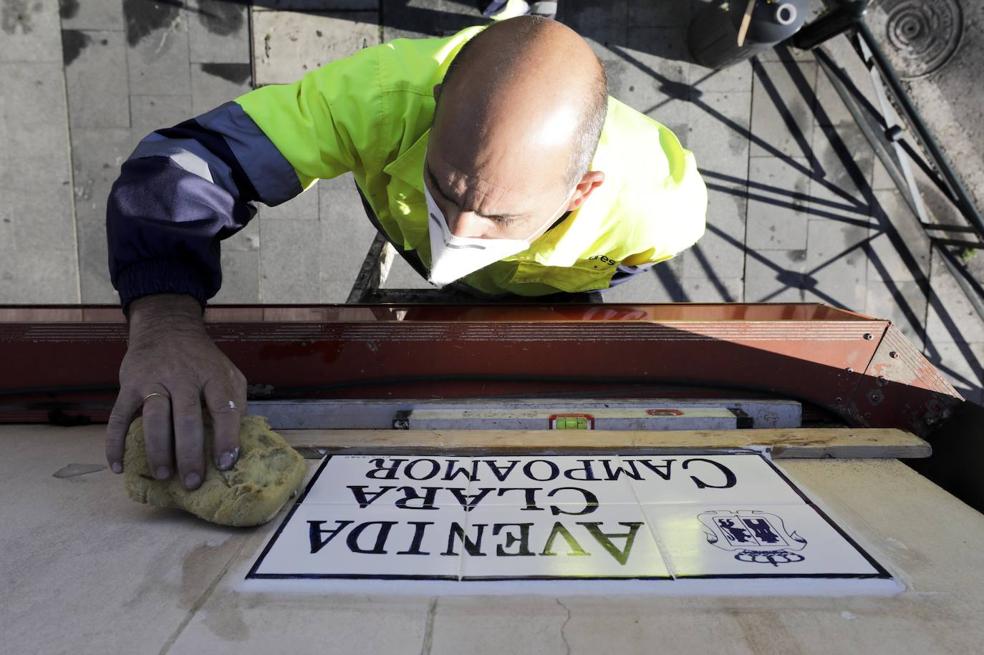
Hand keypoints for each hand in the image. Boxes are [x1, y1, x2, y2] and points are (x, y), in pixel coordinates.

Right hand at [105, 294, 246, 489]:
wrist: (167, 328)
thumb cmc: (202, 360)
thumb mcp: (227, 372)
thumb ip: (235, 401)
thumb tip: (238, 440)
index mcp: (213, 375)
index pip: (224, 408)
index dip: (227, 437)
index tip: (226, 463)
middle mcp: (184, 376)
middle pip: (187, 418)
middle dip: (189, 454)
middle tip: (192, 482)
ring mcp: (154, 380)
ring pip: (154, 418)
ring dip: (158, 450)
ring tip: (163, 475)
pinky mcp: (129, 384)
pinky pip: (118, 416)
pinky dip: (115, 442)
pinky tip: (119, 466)